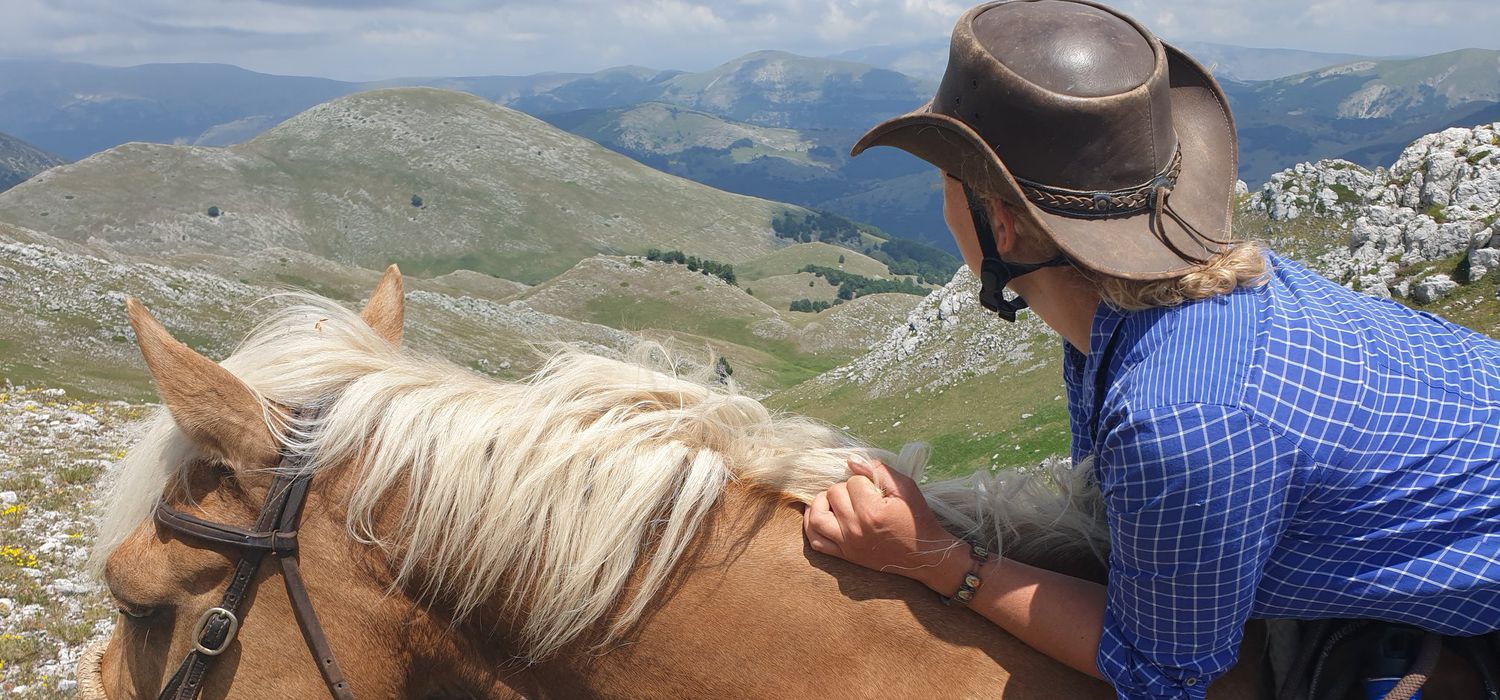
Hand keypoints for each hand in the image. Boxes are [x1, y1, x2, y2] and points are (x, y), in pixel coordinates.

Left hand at [803, 454, 964, 588]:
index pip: (852, 481)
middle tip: (860, 494)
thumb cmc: (916, 518)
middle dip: (845, 488)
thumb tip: (850, 460)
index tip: (876, 489)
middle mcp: (855, 529)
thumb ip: (879, 470)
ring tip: (834, 500)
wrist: (924, 555)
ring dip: (821, 503)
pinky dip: (812, 526)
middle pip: (833, 494)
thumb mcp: (906, 488)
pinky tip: (820, 514)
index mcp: (872, 511)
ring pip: (817, 516)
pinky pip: (816, 542)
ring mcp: (847, 544)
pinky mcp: (844, 555)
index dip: (864, 480)